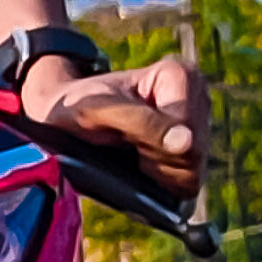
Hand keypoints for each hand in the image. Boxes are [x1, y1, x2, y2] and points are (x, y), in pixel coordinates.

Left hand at [28, 52, 208, 203]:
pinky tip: (140, 167)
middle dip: (157, 162)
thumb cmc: (77, 105)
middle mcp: (198, 100)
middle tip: (128, 147)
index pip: (189, 135)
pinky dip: (158, 183)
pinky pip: (185, 185)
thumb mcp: (97, 111)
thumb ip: (143, 124)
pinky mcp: (191, 155)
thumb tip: (186, 143)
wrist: (63, 116)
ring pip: (191, 175)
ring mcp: (198, 129)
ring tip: (133, 155)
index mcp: (182, 76)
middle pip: (194, 158)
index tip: (129, 140)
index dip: (157, 149)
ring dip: (156, 173)